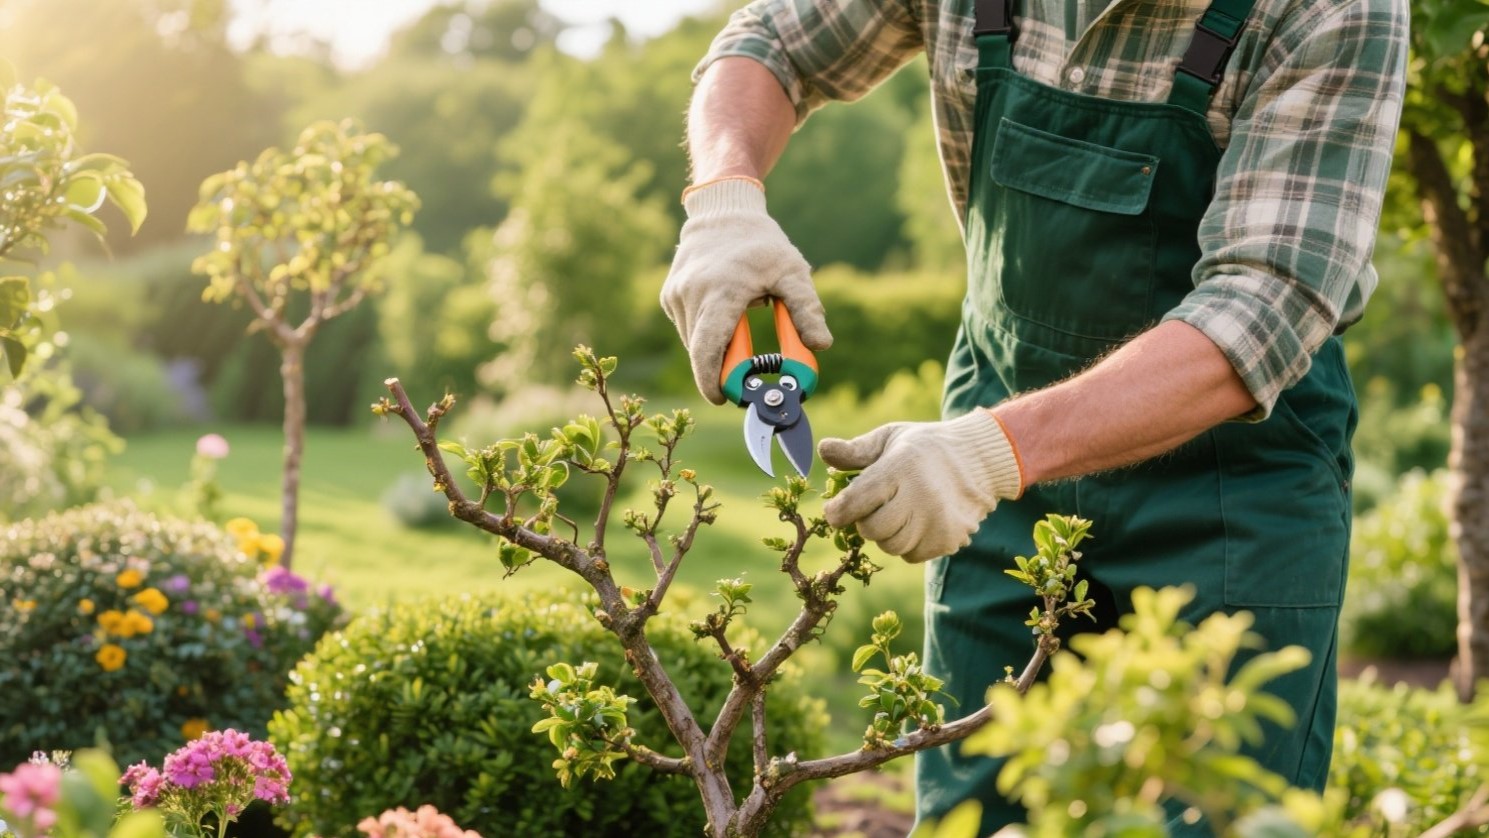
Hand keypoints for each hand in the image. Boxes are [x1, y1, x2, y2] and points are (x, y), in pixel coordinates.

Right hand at [660, 178, 831, 403]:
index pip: (707, 349)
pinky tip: (723, 314)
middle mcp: (692, 295)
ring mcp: (676, 296)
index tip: (724, 398)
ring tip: (740, 329)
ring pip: (693, 343)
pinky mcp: (670, 296)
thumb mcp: (792, 272)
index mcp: (721, 292)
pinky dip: (705, 334)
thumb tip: (821, 346)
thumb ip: (806, 310)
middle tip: (745, 379)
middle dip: (720, 371)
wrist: (723, 212)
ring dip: (714, 350)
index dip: (712, 381)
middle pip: (701, 352)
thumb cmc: (761, 244)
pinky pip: (688, 329)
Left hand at [820, 410, 1023, 562]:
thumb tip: (823, 449)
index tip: (834, 510)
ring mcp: (938, 521)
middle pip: (872, 529)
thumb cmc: (924, 447)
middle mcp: (921, 496)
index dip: (838, 511)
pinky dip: (907, 544)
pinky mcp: (949, 540)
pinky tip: (917, 522)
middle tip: (873, 507)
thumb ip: (855, 449)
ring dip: (886, 534)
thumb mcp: (890, 438)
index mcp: (901, 467)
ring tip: (898, 513)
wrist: (979, 459)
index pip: (857, 501)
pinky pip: (911, 555)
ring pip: (891, 546)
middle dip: (865, 521)